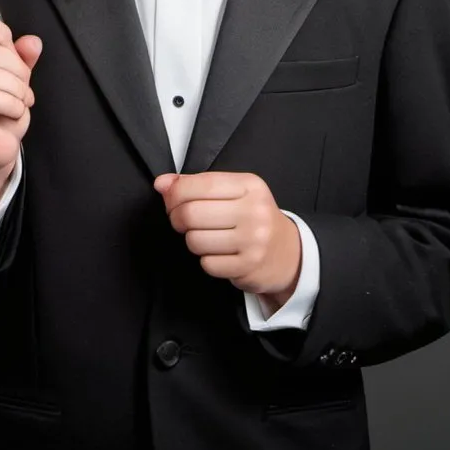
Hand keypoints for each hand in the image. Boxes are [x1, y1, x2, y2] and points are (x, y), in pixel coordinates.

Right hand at [0, 11, 41, 179]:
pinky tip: (12, 113)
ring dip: (17, 91)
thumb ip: (23, 57)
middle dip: (17, 69)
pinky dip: (13, 106)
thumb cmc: (0, 113)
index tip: (11, 50)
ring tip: (18, 102)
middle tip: (22, 87)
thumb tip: (32, 42)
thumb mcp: (17, 79)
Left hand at [153, 171, 301, 303]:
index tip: (170, 199)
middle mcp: (254, 211)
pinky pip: (207, 263)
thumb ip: (196, 184)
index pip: (201, 184)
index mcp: (250, 186)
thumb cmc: (252, 218)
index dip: (176, 192)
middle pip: (192, 213)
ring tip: (205, 237)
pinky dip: (206, 259)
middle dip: (177, 218)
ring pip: (195, 240)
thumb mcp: (233, 192)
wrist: (288, 252)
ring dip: (192, 240)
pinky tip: (219, 253)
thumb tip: (161, 183)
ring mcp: (253, 240)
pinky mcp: (248, 266)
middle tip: (182, 221)